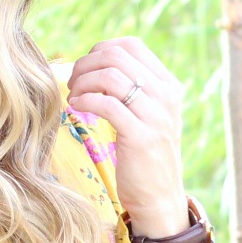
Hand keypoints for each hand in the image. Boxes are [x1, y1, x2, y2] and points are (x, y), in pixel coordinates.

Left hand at [66, 37, 189, 235]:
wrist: (159, 197)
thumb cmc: (145, 156)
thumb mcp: (148, 115)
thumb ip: (133, 89)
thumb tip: (98, 63)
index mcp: (168, 85)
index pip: (132, 45)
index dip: (101, 50)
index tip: (87, 69)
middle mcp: (166, 96)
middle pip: (117, 55)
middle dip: (86, 64)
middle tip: (73, 82)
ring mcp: (155, 115)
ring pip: (110, 76)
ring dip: (82, 82)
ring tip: (73, 96)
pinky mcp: (140, 136)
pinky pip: (106, 104)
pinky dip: (84, 101)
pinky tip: (75, 108)